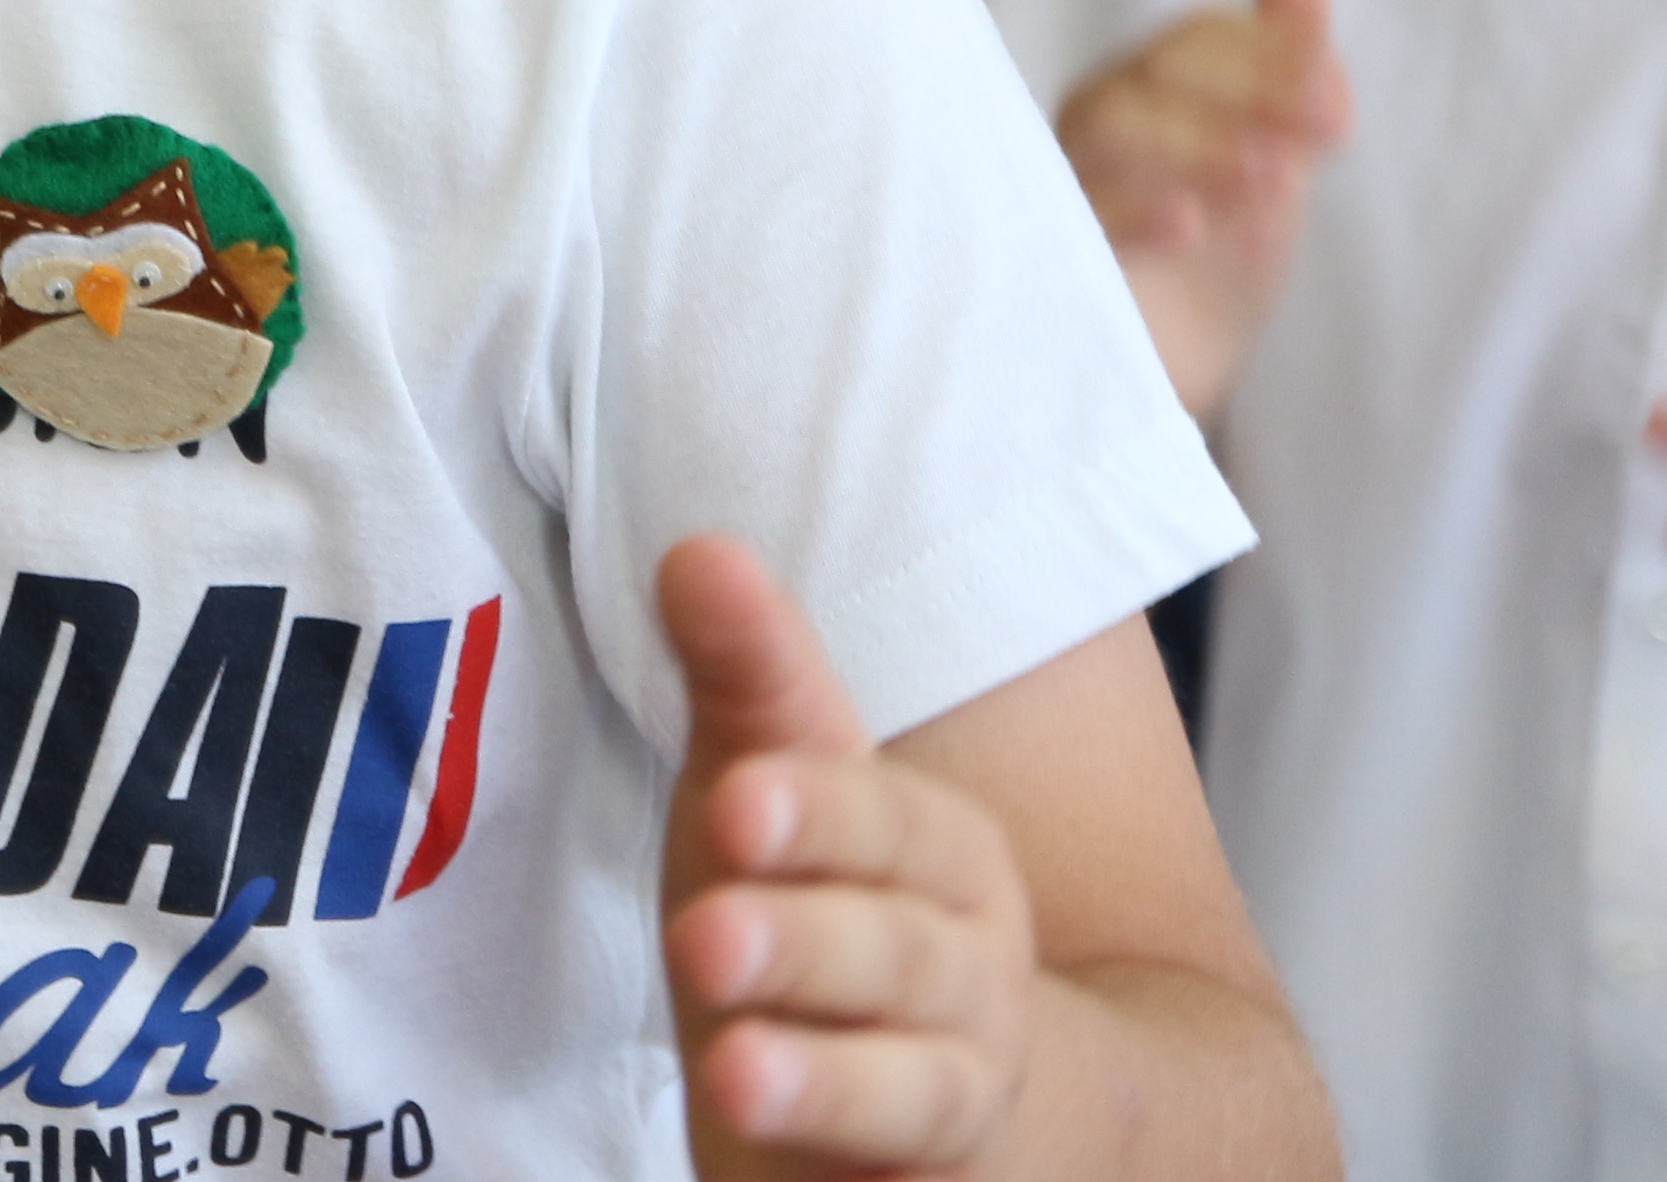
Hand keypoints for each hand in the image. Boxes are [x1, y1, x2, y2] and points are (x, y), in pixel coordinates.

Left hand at [661, 537, 1039, 1173]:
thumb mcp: (773, 799)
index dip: (818, 810)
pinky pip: (898, 1170)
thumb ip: (748, 681)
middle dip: (803, 940)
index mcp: (939, 853)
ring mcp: (958, 1088)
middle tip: (708, 933)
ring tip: (734, 1073)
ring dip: (822, 1078)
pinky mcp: (928, 1179)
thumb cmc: (826, 918)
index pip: (886, 819)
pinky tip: (772, 1152)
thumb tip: (696, 548)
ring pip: (906, 1082)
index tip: (738, 802)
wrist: (949, 1109)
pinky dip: (848, 1161)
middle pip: (893, 949)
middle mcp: (970, 970)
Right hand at [1057, 0, 1345, 420]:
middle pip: (1158, 70)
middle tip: (1320, 134)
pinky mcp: (1053, 249)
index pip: (1201, 36)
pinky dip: (1137, 211)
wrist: (1171, 379)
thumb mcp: (1273, 167)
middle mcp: (1102, 121)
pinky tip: (1191, 223)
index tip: (1341, 109)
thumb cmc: (1215, 264)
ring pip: (1115, 125)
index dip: (1274, 56)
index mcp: (1153, 91)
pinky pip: (1080, 211)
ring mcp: (1070, 179)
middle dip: (1247, 91)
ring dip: (1200, 143)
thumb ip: (1285, 70)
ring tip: (1272, 178)